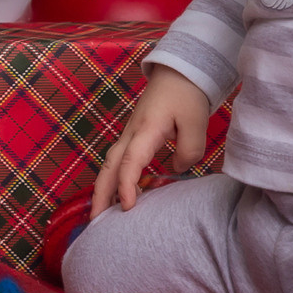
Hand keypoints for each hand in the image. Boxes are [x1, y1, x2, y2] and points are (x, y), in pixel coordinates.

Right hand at [90, 64, 213, 216]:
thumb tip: (175, 170)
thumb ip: (189, 152)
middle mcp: (131, 134)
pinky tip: (119, 195)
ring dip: (103, 188)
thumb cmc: (186, 95)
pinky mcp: (134, 136)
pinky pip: (118, 161)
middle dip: (100, 194)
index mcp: (146, 130)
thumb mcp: (196, 122)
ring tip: (102, 214)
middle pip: (109, 166)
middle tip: (95, 221)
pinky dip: (113, 179)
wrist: (178, 72)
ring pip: (110, 164)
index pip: (130, 161)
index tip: (127, 206)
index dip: (126, 185)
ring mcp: (130, 134)